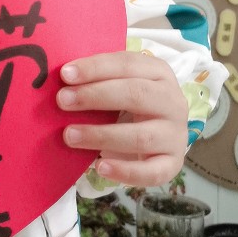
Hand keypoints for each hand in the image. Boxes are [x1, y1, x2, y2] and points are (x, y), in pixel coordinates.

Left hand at [57, 51, 187, 186]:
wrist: (156, 136)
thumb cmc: (127, 104)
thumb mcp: (117, 84)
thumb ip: (96, 80)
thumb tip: (61, 82)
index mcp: (158, 73)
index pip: (127, 64)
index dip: (95, 68)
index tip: (65, 74)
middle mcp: (173, 101)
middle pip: (136, 94)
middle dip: (96, 96)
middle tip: (62, 100)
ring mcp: (175, 134)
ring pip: (141, 136)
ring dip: (101, 135)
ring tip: (70, 135)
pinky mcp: (173, 164)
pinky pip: (152, 172)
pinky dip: (125, 171)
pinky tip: (99, 167)